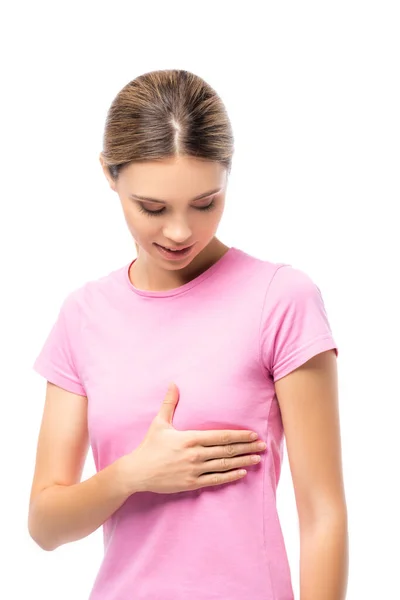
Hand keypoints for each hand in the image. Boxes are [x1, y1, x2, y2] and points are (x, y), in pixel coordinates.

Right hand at [121, 382, 266, 493]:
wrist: (137, 472)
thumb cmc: (149, 446)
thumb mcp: (159, 423)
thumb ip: (170, 403)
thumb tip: (173, 383)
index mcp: (189, 438)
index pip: (221, 437)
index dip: (239, 436)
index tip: (253, 435)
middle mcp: (194, 454)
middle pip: (226, 451)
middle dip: (247, 448)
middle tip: (263, 446)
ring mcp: (194, 470)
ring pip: (224, 465)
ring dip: (243, 461)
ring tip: (257, 459)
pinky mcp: (191, 483)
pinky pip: (215, 480)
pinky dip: (230, 477)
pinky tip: (242, 473)